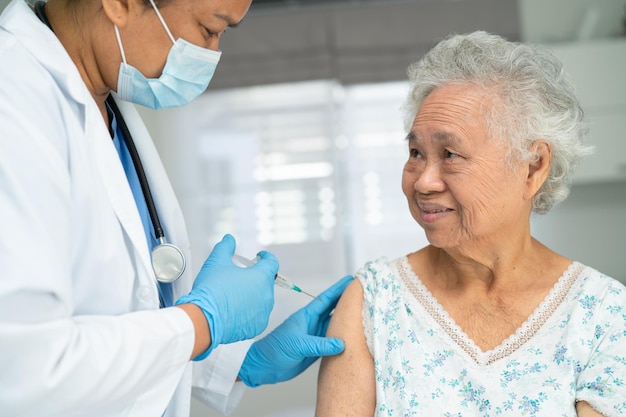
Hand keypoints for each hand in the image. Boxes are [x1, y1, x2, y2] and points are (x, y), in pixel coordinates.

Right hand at [175, 234, 277, 360]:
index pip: (272, 262)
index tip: (259, 256)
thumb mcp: (216, 262)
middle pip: (266, 281)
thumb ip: (225, 247)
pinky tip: (234, 309)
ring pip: (262, 299)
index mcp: (261, 277)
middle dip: (255, 277)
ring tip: (234, 294)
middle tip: (240, 276)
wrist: (203, 320)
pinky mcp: (257, 326)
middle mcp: (267, 295)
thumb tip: (229, 239)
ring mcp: (263, 312)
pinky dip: (249, 311)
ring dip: (252, 294)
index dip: (266, 257)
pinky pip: (257, 315)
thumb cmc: (211, 291)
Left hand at [238, 275, 353, 386]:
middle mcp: (313, 324)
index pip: (326, 299)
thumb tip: (342, 343)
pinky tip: (352, 335)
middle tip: (363, 292)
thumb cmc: (274, 350)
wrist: (264, 367)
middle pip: (333, 309)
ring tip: (363, 311)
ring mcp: (315, 336)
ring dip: (347, 318)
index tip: (351, 280)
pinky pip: (333, 340)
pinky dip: (343, 337)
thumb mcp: (298, 344)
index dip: (339, 289)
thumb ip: (320, 344)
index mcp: (306, 316)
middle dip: (347, 300)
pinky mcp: (316, 349)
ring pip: (335, 324)